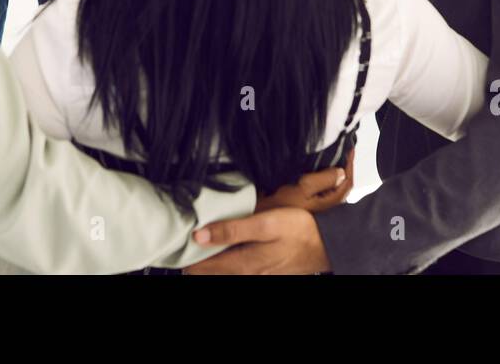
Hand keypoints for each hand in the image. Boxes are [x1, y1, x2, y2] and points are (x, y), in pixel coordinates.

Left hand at [185, 207, 330, 273]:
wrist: (327, 243)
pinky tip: (222, 255)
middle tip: (180, 247)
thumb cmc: (299, 229)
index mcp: (243, 262)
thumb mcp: (266, 223)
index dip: (185, 257)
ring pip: (222, 275)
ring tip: (196, 251)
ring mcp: (256, 276)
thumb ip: (233, 228)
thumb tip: (200, 235)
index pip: (202, 267)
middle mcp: (246, 274)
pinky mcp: (264, 273)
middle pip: (209, 274)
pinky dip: (224, 265)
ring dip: (208, 264)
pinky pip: (237, 273)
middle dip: (193, 261)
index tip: (173, 244)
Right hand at [255, 147, 353, 213]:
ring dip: (332, 172)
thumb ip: (323, 180)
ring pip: (330, 187)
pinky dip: (321, 177)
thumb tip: (341, 170)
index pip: (347, 181)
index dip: (350, 164)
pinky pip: (318, 188)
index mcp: (328, 202)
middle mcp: (325, 206)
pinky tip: (313, 169)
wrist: (258, 221)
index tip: (349, 148)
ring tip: (330, 156)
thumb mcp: (302, 189)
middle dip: (343, 167)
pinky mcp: (303, 204)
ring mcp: (314, 206)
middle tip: (342, 150)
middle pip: (341, 184)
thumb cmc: (280, 207)